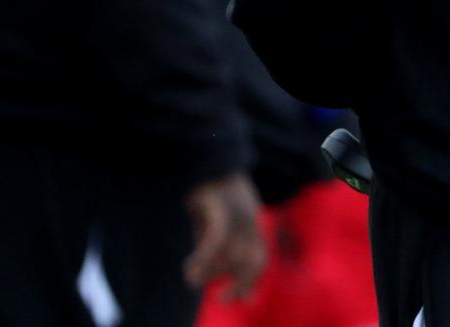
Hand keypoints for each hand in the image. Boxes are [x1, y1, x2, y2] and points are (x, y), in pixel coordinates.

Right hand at [183, 171, 265, 299]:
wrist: (203, 151)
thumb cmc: (205, 190)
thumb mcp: (212, 220)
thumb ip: (215, 245)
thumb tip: (204, 277)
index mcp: (250, 220)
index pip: (260, 257)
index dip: (251, 280)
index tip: (241, 298)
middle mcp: (248, 216)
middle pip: (254, 259)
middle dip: (242, 284)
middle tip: (224, 299)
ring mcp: (236, 209)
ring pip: (234, 253)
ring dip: (213, 272)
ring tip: (192, 277)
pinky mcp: (220, 203)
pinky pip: (218, 238)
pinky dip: (205, 258)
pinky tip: (189, 268)